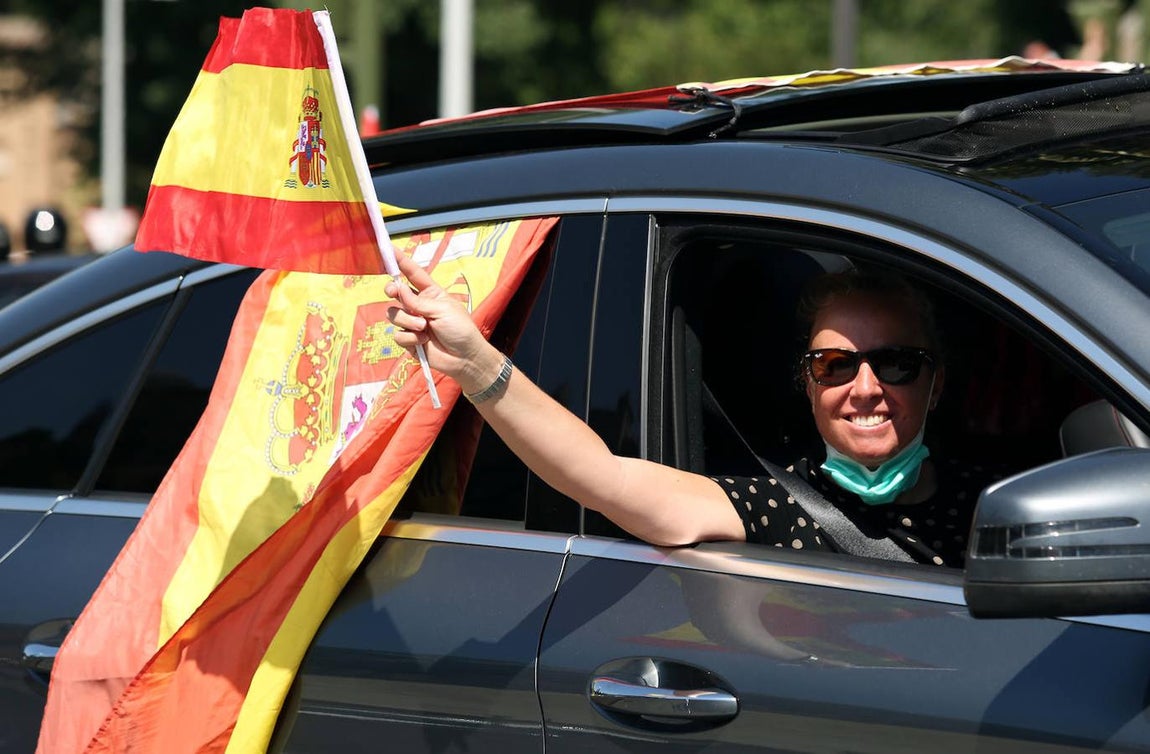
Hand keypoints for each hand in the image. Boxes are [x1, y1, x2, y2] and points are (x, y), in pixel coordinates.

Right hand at [385, 253, 503, 392]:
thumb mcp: (442, 309)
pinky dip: (410, 338)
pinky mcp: (409, 340)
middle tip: (393, 292)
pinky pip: (398, 335)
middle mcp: (418, 306)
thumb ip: (418, 301)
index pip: (412, 274)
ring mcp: (412, 323)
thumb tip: (398, 288)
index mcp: (430, 293)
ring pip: (394, 315)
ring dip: (408, 320)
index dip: (400, 261)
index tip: (387, 248)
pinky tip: (423, 342)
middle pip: (395, 293)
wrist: (465, 358)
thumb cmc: (461, 329)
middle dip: (392, 290)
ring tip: (425, 328)